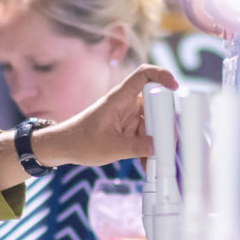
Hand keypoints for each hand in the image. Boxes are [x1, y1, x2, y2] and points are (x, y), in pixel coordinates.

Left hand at [35, 65, 181, 170]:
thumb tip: (159, 148)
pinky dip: (148, 149)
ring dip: (156, 143)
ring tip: (156, 162)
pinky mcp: (129, 128)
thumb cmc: (80, 141)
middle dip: (164, 125)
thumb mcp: (110, 148)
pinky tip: (148, 165)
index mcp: (120, 98)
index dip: (161, 75)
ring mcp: (129, 116)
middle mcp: (127, 104)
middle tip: (168, 145)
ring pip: (152, 125)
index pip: (143, 75)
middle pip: (155, 106)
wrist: (65, 147)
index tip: (175, 87)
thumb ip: (136, 148)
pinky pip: (145, 136)